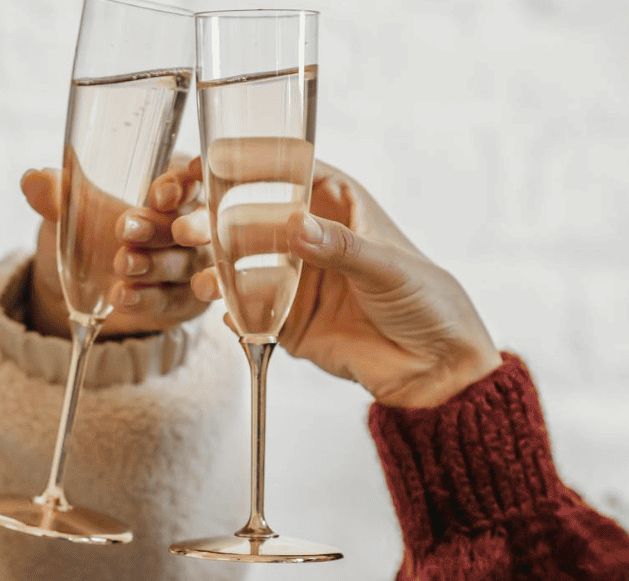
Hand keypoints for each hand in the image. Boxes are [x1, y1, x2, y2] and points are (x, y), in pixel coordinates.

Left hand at [23, 159, 213, 338]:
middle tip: (126, 230)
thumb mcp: (69, 212)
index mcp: (169, 189)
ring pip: (185, 264)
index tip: (157, 195)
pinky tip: (122, 297)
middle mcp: (189, 225)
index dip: (179, 186)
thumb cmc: (87, 233)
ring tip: (121, 266)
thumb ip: (57, 195)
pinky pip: (174, 301)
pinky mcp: (187, 302)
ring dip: (154, 265)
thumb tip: (31, 180)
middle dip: (160, 227)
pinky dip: (149, 300)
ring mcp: (192, 265)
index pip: (187, 180)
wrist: (78, 288)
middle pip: (190, 223)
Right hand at [174, 159, 502, 407]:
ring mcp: (296, 280)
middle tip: (192, 229)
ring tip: (206, 280)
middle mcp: (311, 238)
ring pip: (242, 265)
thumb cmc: (427, 301)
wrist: (436, 369)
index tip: (212, 164)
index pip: (288, 172)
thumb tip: (295, 224)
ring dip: (217, 269)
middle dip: (218, 221)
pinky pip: (250, 313)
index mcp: (338, 206)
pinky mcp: (288, 322)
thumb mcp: (387, 266)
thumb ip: (339, 246)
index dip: (250, 165)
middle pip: (252, 218)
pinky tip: (228, 313)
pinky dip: (234, 312)